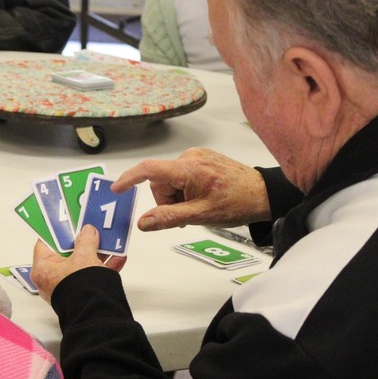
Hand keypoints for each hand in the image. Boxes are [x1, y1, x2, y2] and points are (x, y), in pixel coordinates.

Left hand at [31, 224, 125, 302]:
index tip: (67, 220)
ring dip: (95, 252)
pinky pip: (91, 276)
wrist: (96, 315)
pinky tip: (118, 257)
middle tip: (88, 227)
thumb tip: (88, 231)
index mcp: (43, 268)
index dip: (57, 230)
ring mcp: (67, 287)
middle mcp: (52, 279)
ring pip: (81, 264)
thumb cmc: (81, 289)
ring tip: (107, 240)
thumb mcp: (84, 257)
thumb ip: (86, 240)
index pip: (45, 242)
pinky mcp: (81, 294)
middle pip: (65, 253)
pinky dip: (103, 267)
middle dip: (80, 240)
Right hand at [111, 147, 271, 231]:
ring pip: (170, 181)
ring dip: (177, 197)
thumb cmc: (236, 203)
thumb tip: (143, 222)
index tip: (116, 188)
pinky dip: (185, 189)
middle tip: (186, 215)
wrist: (261, 194)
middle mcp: (190, 157)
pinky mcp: (202, 158)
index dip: (129, 179)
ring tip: (197, 207)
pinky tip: (201, 197)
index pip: (149, 170)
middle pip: (160, 182)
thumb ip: (169, 218)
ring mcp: (197, 156)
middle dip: (167, 201)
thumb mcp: (200, 216)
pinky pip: (181, 175)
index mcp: (188, 169)